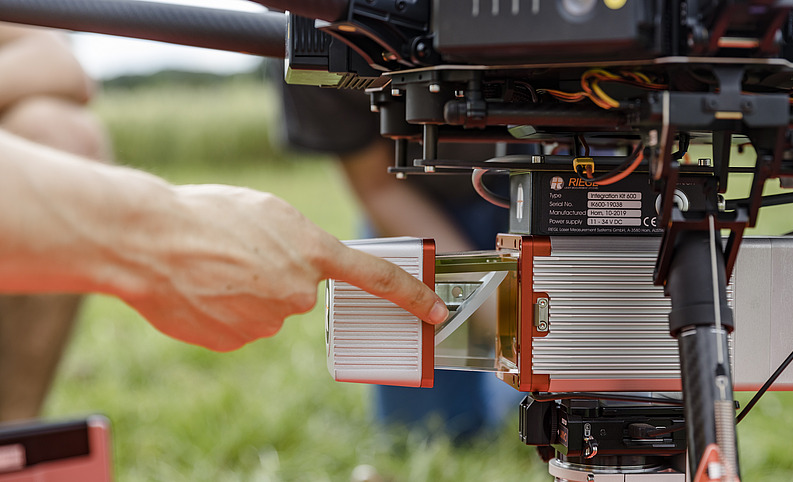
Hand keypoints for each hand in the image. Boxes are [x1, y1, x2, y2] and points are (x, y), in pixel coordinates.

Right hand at [123, 184, 447, 350]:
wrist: (148, 241)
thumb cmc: (206, 215)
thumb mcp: (268, 210)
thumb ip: (298, 241)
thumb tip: (300, 271)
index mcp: (313, 253)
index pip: (378, 278)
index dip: (412, 296)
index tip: (436, 311)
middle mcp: (298, 293)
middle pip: (299, 291)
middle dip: (275, 275)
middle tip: (238, 253)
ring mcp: (267, 322)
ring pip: (266, 309)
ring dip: (245, 293)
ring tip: (211, 266)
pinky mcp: (236, 341)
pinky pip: (239, 325)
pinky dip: (224, 311)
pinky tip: (200, 289)